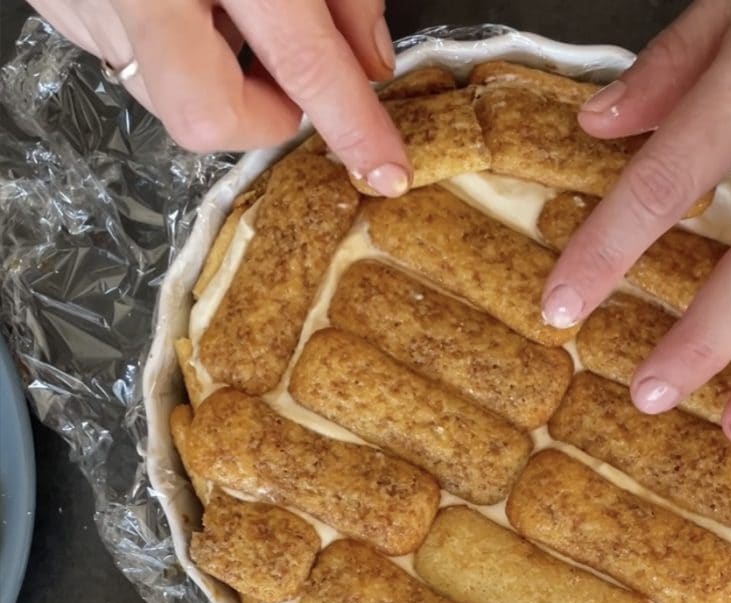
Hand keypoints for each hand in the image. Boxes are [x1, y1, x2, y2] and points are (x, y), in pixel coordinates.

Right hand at [30, 0, 410, 195]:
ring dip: (214, 74)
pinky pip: (127, 55)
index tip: (384, 168)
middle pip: (204, 116)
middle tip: (279, 76)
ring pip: (164, 93)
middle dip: (258, 117)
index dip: (351, 122)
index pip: (300, 58)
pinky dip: (169, 42)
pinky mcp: (55, 3)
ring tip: (219, 7)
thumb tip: (369, 61)